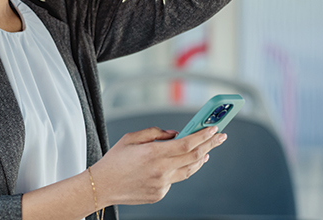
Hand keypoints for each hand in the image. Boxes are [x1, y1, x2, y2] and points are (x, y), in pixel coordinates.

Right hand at [90, 126, 226, 204]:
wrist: (102, 186)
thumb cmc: (114, 161)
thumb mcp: (131, 138)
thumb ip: (155, 133)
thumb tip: (174, 134)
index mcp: (153, 153)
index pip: (186, 143)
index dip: (203, 135)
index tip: (213, 128)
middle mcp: (161, 170)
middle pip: (194, 156)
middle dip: (210, 144)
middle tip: (220, 136)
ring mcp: (162, 184)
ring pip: (189, 170)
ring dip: (201, 158)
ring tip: (207, 150)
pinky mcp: (161, 193)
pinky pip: (176, 179)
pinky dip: (181, 169)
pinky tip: (182, 163)